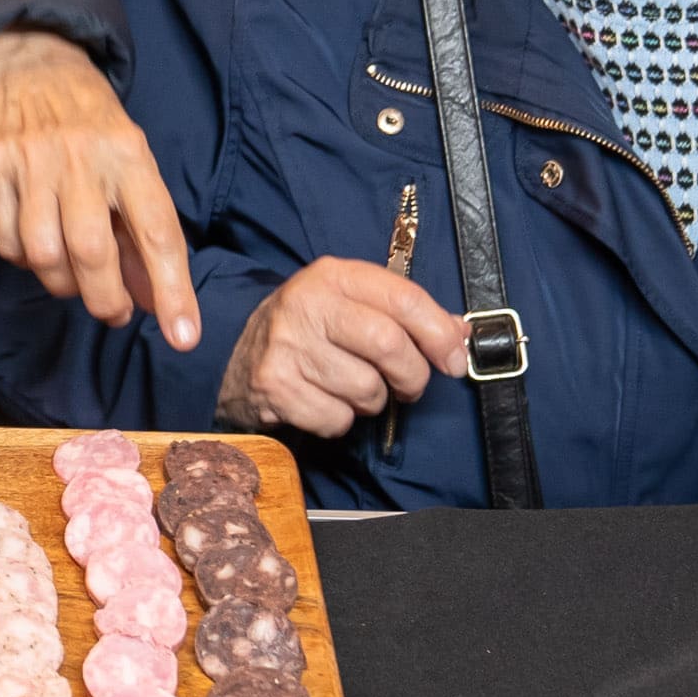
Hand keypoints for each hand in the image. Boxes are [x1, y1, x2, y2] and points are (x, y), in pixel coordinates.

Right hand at [0, 28, 199, 348]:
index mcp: (129, 155)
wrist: (29, 67)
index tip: (183, 337)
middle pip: (91, 250)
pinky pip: (4, 242)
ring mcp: (30, 161)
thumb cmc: (93, 129)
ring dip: (62, 284)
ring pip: (43, 253)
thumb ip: (143, 232)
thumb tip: (158, 303)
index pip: (157, 231)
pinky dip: (23, 260)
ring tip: (73, 278)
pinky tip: (37, 247)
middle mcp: (80, 157)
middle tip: (114, 311)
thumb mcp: (132, 164)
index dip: (173, 290)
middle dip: (105, 299)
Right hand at [222, 257, 468, 437]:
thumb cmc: (311, 331)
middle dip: (411, 376)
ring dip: (371, 401)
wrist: (236, 356)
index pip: (405, 299)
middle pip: (389, 344)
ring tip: (352, 388)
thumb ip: (406, 315)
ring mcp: (285, 345)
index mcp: (333, 275)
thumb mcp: (353, 306)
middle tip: (407, 386)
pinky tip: (323, 401)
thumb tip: (461, 335)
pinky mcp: (273, 385)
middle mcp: (306, 303)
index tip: (454, 361)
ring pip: (366, 389)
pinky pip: (336, 419)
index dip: (440, 335)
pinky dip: (340, 420)